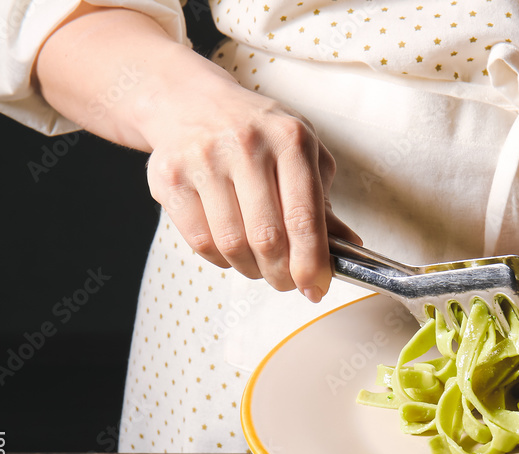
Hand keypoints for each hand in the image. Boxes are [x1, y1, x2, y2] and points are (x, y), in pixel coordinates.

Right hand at [35, 7, 358, 299]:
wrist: (188, 100)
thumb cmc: (256, 133)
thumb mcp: (301, 152)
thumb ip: (323, 201)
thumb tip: (348, 248)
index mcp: (290, 139)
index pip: (304, 217)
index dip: (312, 263)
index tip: (316, 289)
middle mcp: (247, 144)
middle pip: (267, 238)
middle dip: (281, 274)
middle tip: (287, 283)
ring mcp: (204, 159)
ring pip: (232, 245)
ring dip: (250, 269)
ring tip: (258, 265)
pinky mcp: (169, 177)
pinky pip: (199, 242)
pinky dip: (219, 259)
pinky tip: (229, 250)